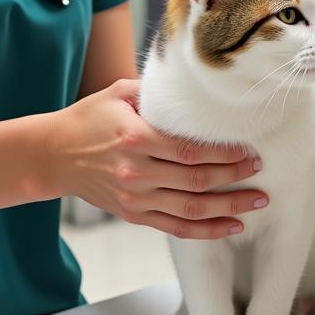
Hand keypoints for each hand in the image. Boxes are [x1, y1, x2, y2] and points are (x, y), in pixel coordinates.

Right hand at [40, 79, 266, 238]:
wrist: (53, 155)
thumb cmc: (89, 118)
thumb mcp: (119, 93)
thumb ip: (157, 92)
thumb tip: (196, 85)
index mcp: (135, 138)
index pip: (189, 150)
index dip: (223, 154)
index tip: (249, 150)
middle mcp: (136, 172)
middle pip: (196, 180)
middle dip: (235, 177)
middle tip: (261, 170)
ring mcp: (135, 198)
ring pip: (191, 208)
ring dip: (229, 207)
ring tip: (258, 201)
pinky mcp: (134, 214)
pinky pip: (176, 227)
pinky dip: (206, 230)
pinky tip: (231, 226)